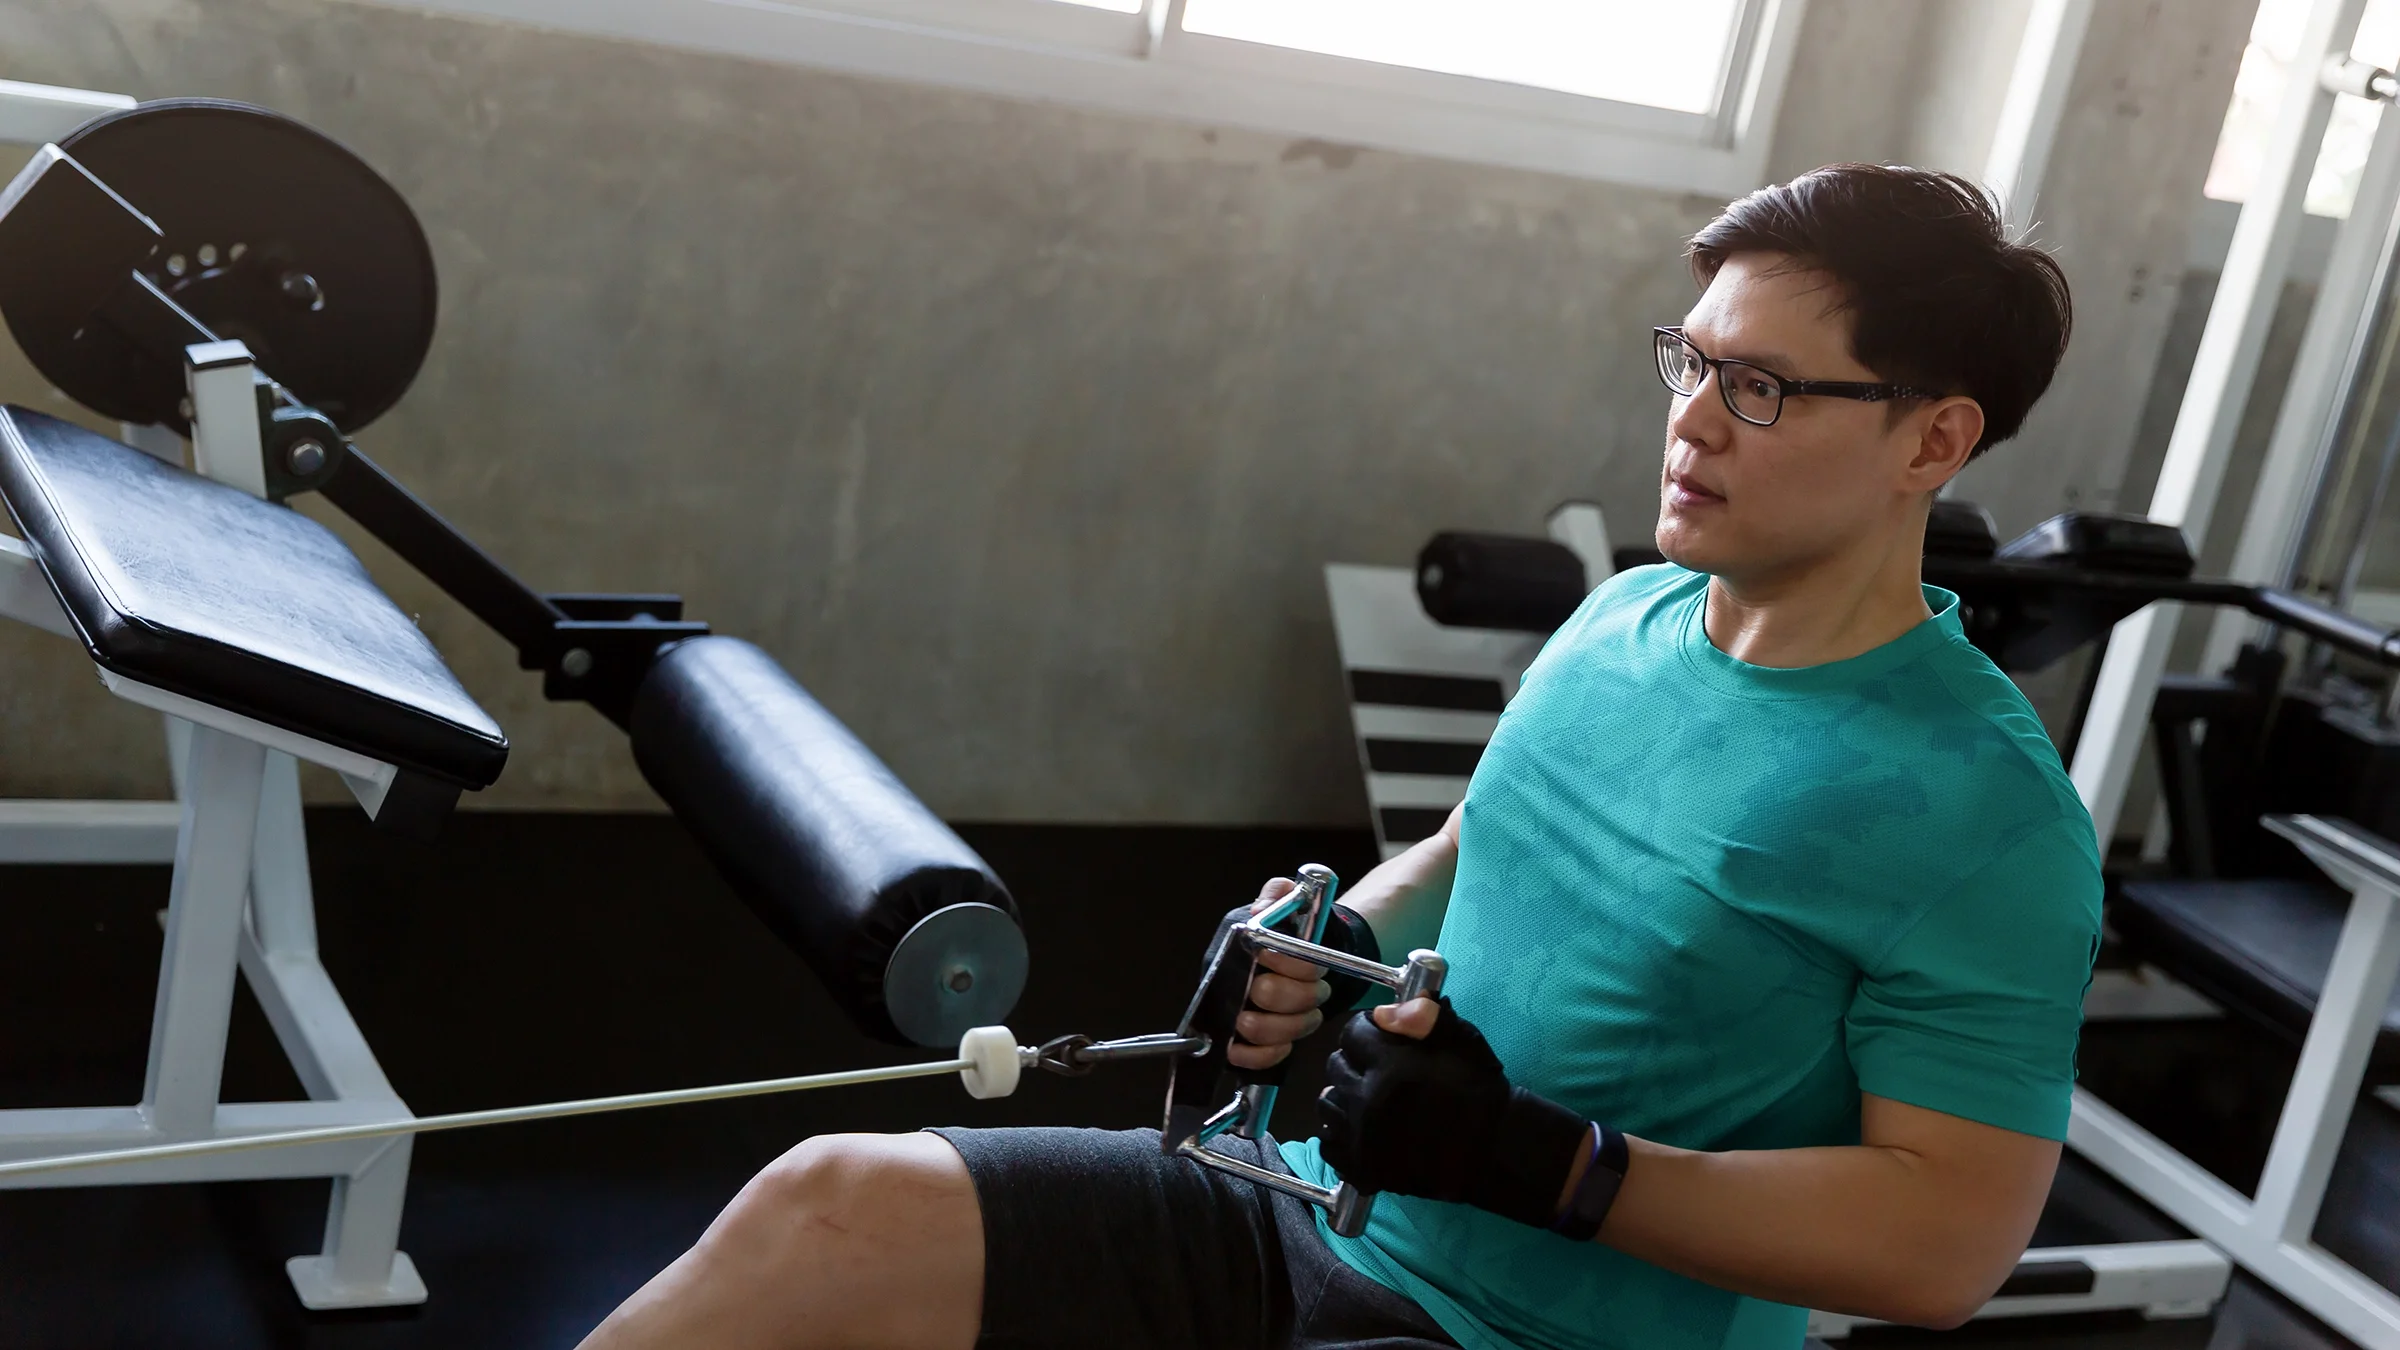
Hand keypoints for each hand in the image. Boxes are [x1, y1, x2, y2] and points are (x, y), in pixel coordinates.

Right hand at [1226, 878, 1330, 1071]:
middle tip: (1319, 988)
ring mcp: (1230, 1010)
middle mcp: (1228, 977)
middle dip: (1301, 994)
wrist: (1298, 963)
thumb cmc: (1290, 934)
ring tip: (1311, 1010)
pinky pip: (1246, 1057)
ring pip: (1258, 1029)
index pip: (1259, 954)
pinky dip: (1269, 1053)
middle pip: (1264, 994)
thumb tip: (1272, 898)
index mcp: (1236, 942)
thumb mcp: (1287, 902)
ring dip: (1294, 1023)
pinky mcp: (1239, 1040)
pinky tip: (1286, 1043)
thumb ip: (1280, 892)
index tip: (1314, 965)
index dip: (1292, 963)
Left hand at [1316, 997, 1591, 1229]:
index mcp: (1391, 1066)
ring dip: (1344, 1096)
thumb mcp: (1462, 1041)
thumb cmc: (1479, 1090)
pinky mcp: (1363, 1169)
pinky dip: (1341, 1134)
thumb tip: (1384, 1012)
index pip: (1352, 1033)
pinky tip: (1363, 1128)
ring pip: (1327, 1104)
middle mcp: (1369, 1102)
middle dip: (1354, 1061)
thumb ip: (1422, 1018)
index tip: (1380, 1038)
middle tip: (1377, 1069)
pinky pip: (1330, 1144)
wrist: (1494, 1150)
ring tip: (1369, 1098)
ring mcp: (1363, 1140)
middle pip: (1336, 1067)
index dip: (1367, 1030)